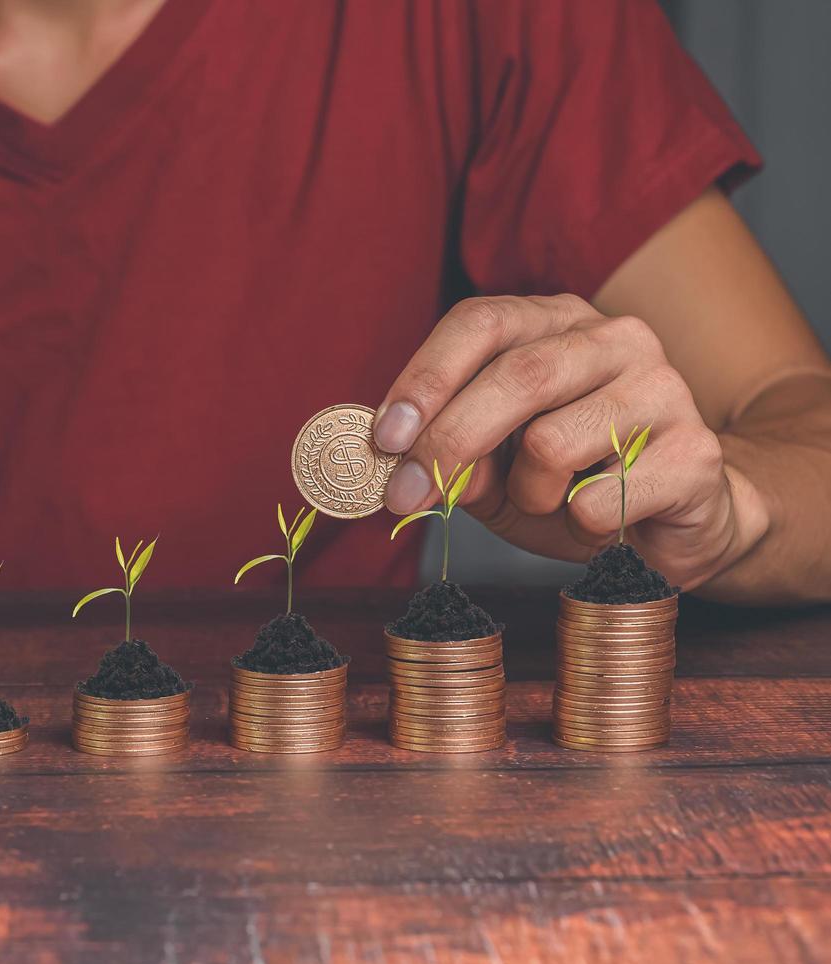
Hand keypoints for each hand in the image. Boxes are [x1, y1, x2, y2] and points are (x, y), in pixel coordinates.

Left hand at [373, 294, 768, 589]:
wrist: (680, 521)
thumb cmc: (573, 483)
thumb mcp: (496, 468)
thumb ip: (455, 454)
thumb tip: (403, 459)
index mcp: (556, 322)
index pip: (480, 323)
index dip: (425, 378)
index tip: (384, 438)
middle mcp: (615, 338)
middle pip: (515, 376)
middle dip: (448, 442)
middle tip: (405, 497)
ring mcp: (664, 388)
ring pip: (552, 442)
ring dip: (528, 492)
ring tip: (552, 501)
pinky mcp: (694, 452)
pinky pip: (598, 500)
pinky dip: (578, 525)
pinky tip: (600, 519)